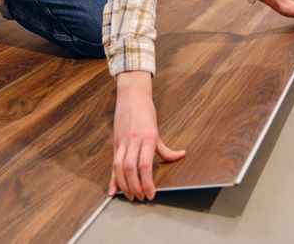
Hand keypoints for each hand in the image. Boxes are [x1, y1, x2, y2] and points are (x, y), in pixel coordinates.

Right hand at [109, 71, 185, 200]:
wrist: (131, 96)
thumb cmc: (145, 112)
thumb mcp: (157, 131)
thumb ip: (166, 148)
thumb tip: (181, 156)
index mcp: (147, 138)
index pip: (145, 165)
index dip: (147, 182)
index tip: (151, 194)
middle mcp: (133, 141)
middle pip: (130, 169)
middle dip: (135, 187)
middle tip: (140, 198)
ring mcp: (122, 142)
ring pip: (119, 167)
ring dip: (124, 185)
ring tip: (130, 196)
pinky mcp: (115, 143)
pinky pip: (113, 163)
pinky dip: (112, 178)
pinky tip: (112, 190)